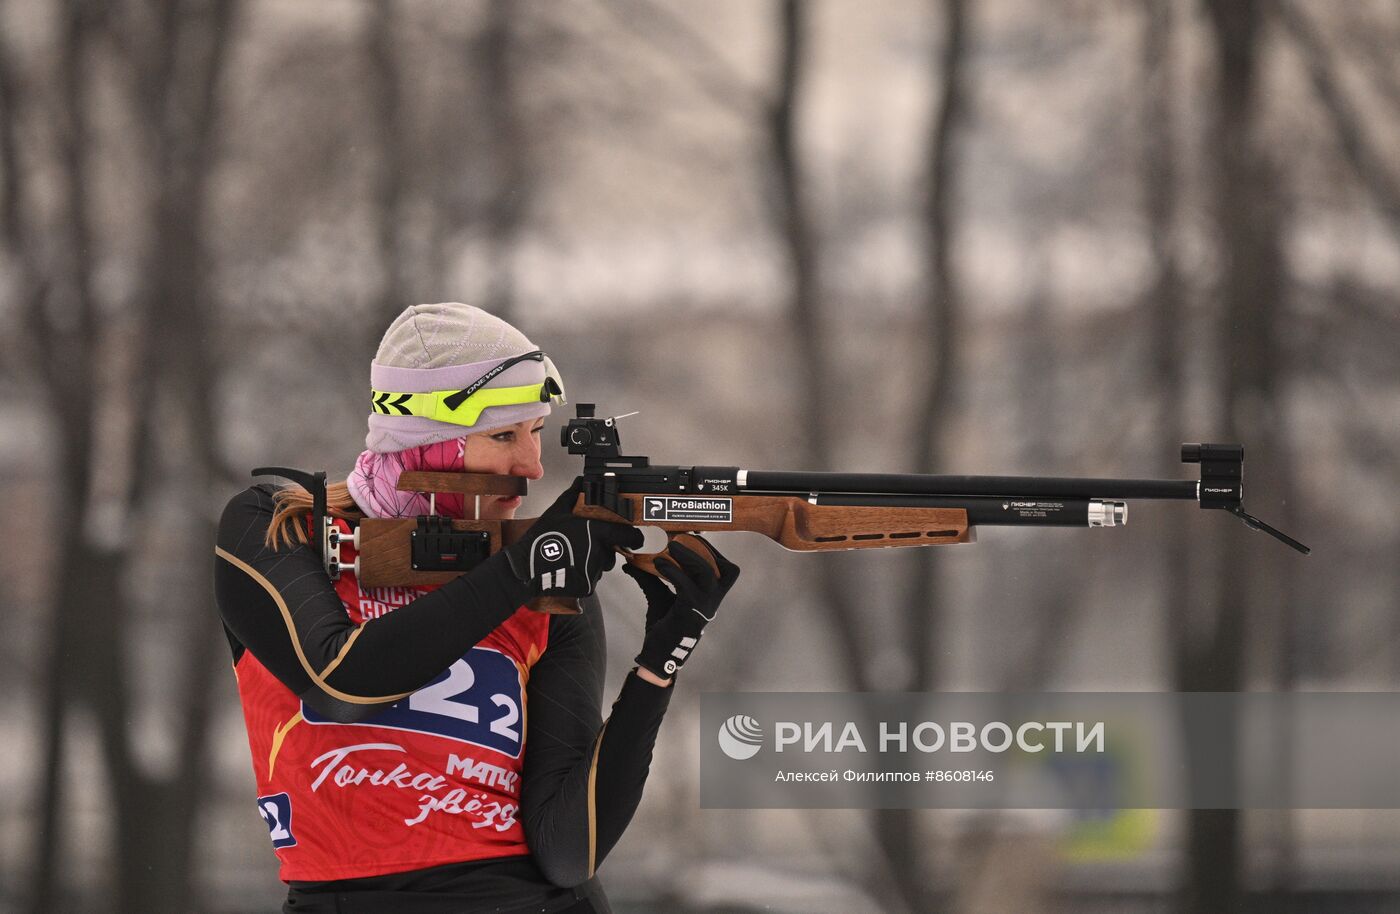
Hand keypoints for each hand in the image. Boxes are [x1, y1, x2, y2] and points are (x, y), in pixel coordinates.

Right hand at [503, 479, 642, 598]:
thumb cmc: (542, 540)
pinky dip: (585, 575)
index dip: (634, 536)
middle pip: (612, 551)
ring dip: (594, 562)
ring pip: (602, 566)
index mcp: (595, 532)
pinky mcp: (587, 586)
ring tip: (574, 557)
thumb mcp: (556, 512)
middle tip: (586, 545)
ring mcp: (594, 571)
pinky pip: (593, 579)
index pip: (627, 535)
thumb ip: (573, 495)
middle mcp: (598, 552)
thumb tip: (581, 481)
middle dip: (604, 548)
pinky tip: (570, 568)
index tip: (636, 537)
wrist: (527, 569)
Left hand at [622, 535, 738, 678]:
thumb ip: (648, 578)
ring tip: (670, 546)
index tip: (694, 538)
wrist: (659, 653)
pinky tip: (660, 565)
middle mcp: (712, 601)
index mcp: (711, 596)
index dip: (714, 552)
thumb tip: (629, 562)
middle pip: (723, 569)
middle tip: (680, 540)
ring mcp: (703, 607)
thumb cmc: (664, 624)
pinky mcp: (689, 611)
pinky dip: (673, 571)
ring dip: (689, 556)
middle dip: (703, 550)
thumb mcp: (658, 595)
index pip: (728, 570)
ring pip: (707, 574)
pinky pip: (686, 586)